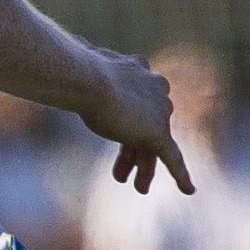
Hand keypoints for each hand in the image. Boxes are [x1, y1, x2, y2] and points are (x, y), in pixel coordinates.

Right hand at [80, 50, 190, 198]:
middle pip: (144, 124)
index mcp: (139, 70)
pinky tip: (189, 191)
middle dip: (131, 149)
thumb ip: (78, 68)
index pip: (136, 102)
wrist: (88, 80)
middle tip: (119, 172)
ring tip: (139, 188)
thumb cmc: (77, 73)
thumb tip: (60, 58)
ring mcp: (159, 110)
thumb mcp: (78, 68)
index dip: (124, 122)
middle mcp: (155, 88)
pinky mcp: (158, 132)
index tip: (111, 130)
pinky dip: (181, 175)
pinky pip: (173, 158)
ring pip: (153, 145)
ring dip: (144, 167)